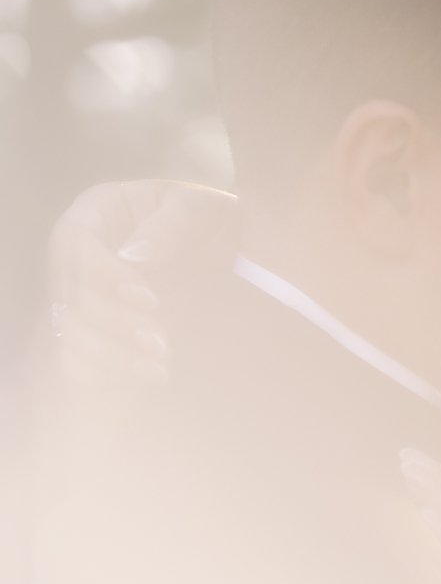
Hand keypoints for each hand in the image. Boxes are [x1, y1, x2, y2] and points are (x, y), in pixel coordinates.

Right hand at [48, 179, 237, 383]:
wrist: (224, 252)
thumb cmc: (207, 219)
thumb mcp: (198, 209)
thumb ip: (168, 227)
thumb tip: (131, 259)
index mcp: (96, 212)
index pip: (77, 245)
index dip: (106, 277)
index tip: (150, 300)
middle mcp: (77, 254)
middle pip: (73, 295)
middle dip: (117, 323)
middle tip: (161, 342)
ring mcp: (81, 293)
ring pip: (73, 332)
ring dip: (115, 354)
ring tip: (161, 361)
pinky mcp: (95, 329)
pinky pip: (83, 359)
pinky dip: (116, 372)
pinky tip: (154, 374)